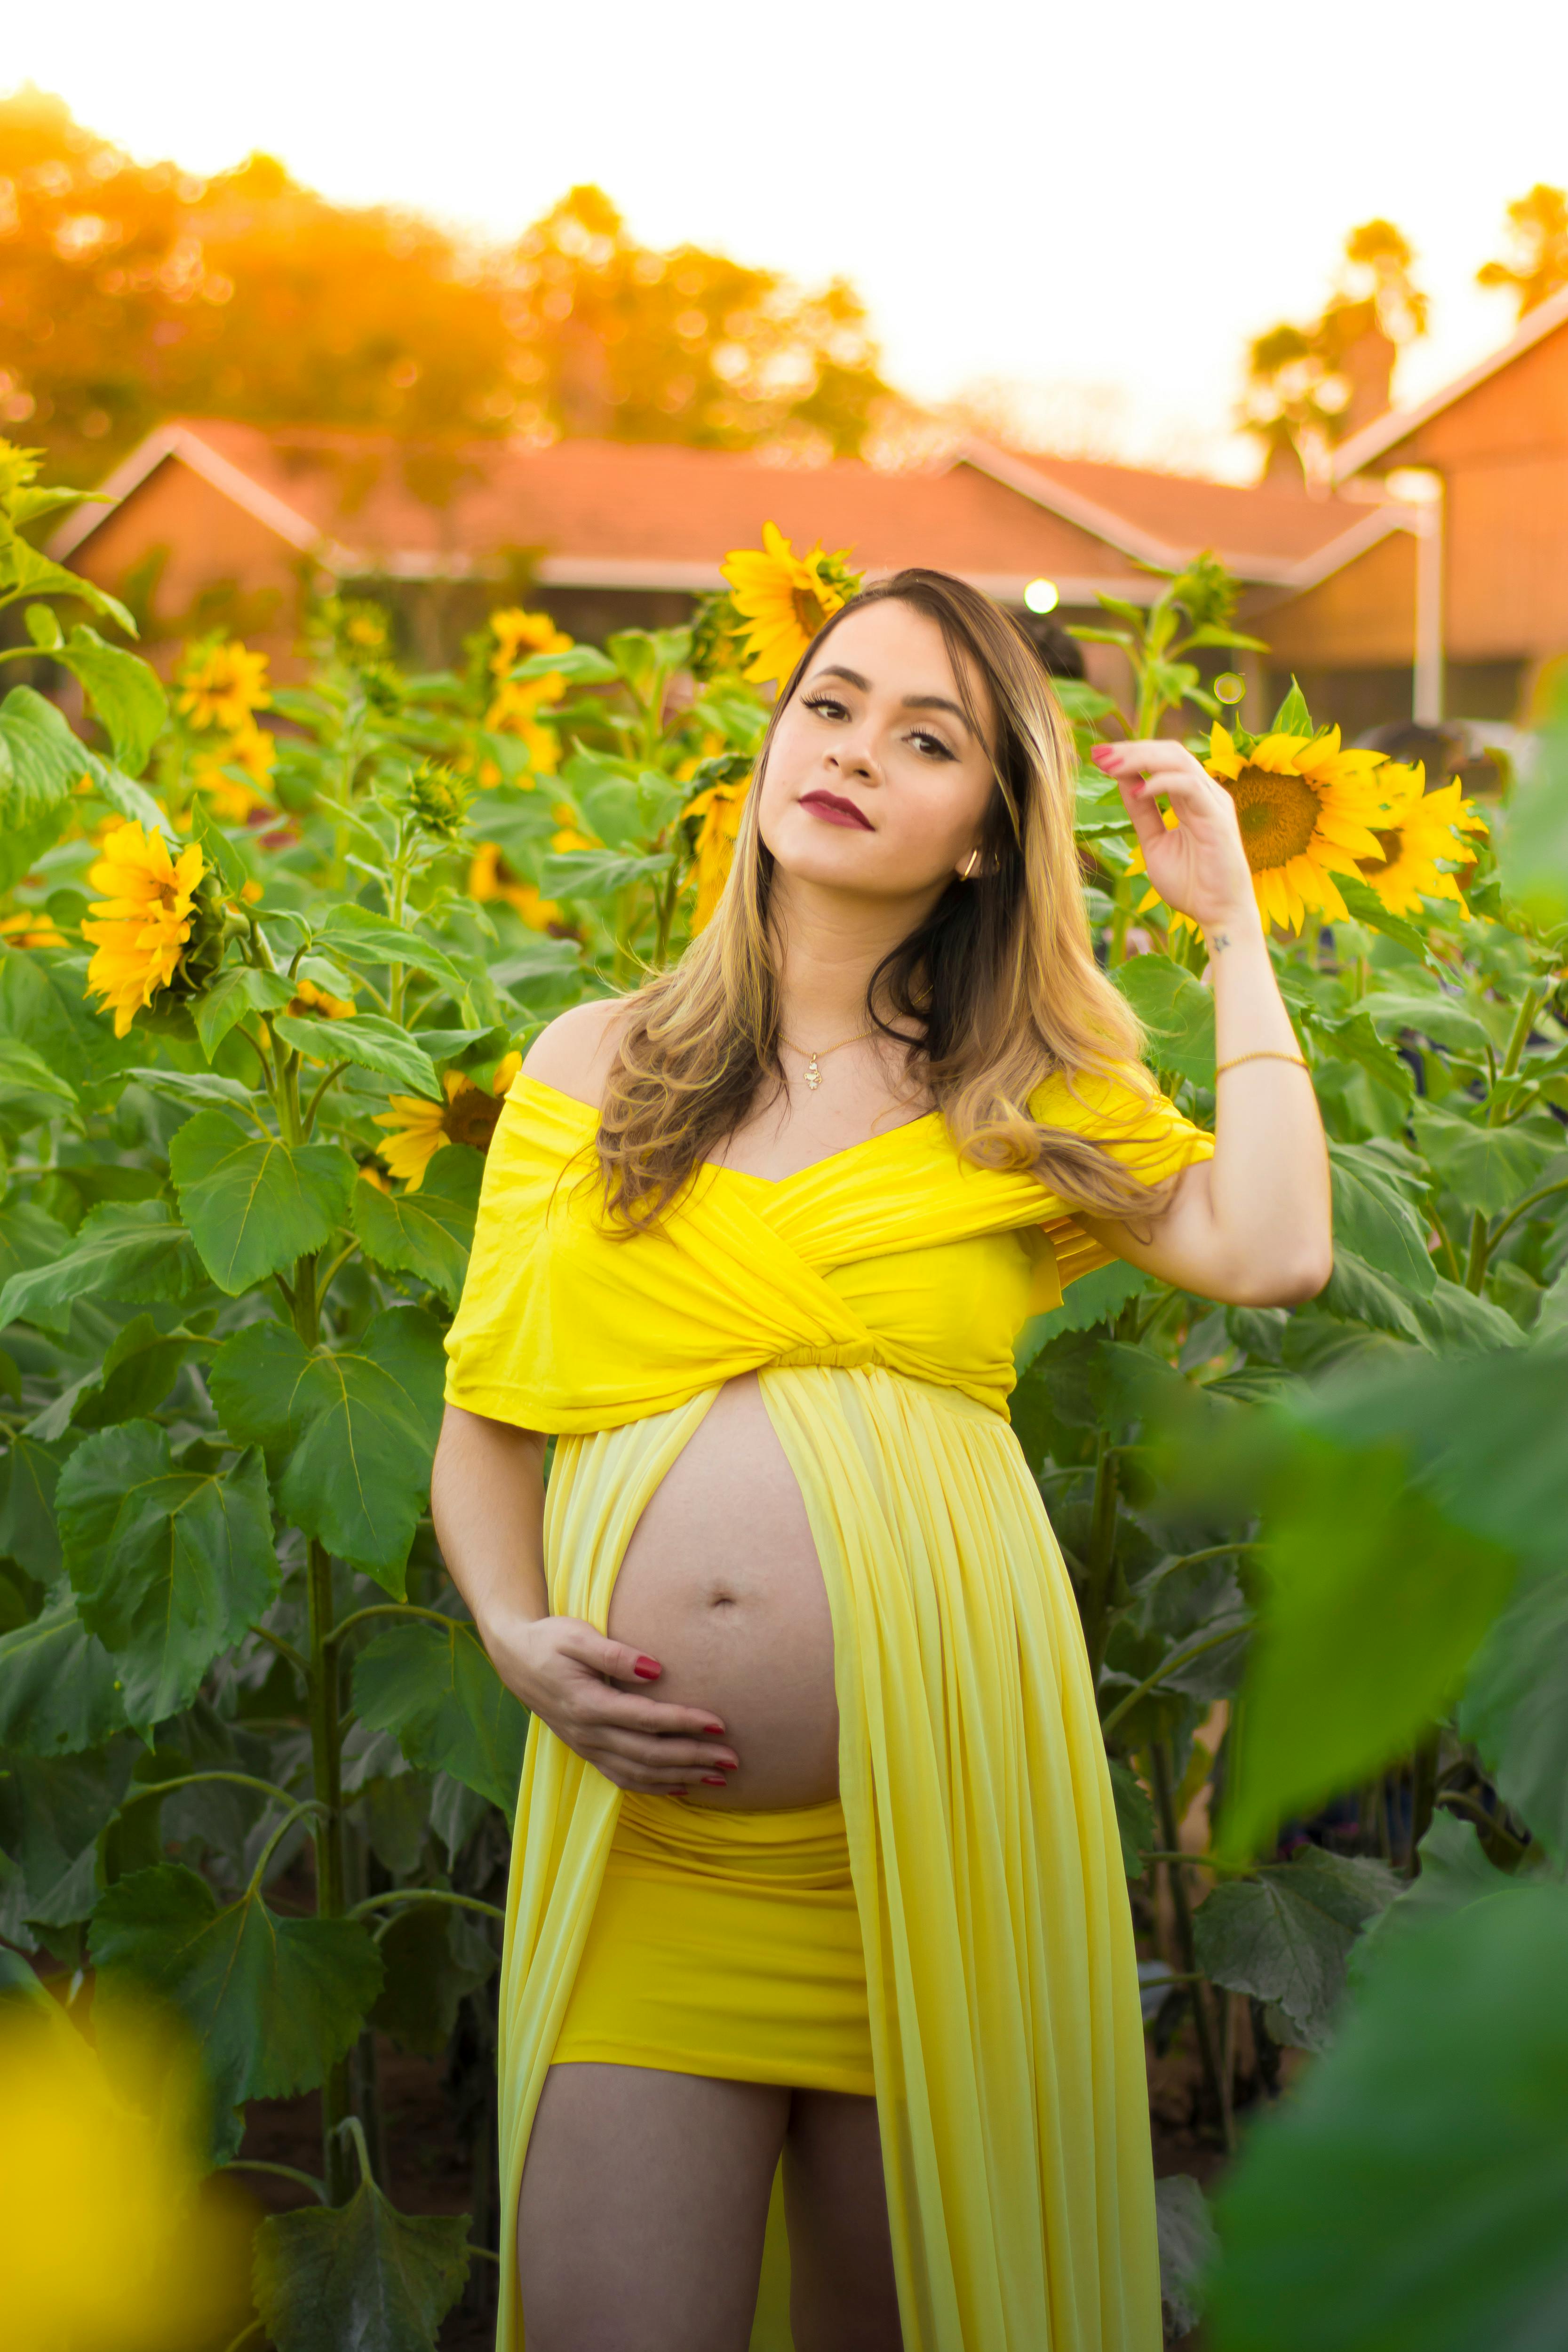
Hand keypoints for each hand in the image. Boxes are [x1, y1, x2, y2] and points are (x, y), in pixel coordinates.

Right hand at [485, 1609, 737, 1793]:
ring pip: (640, 1772)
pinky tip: (682, 1787)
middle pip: (650, 1753)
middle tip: (732, 1759)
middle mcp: (589, 1733)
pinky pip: (624, 1777)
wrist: (515, 1659)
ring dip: (681, 1777)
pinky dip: (655, 1787)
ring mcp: (587, 1747)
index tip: (719, 1723)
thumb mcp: (578, 1636)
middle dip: (694, 1758)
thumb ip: (615, 1655)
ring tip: (718, 1778)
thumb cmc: (550, 1641)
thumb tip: (655, 1669)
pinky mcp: (587, 1751)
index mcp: (588, 1704)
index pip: (647, 1719)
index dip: (685, 1723)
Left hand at [1092, 740, 1260, 938]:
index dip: (1130, 754)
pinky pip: (1189, 786)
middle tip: (1098, 753)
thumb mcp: (1154, 842)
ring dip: (1140, 759)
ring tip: (1109, 766)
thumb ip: (1142, 813)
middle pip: (1169, 752)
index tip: (1097, 756)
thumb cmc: (1191, 884)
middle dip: (1131, 750)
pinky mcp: (1218, 816)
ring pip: (1179, 761)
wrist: (1219, 915)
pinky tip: (1136, 791)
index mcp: (1191, 797)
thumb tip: (1123, 782)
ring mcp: (1214, 802)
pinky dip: (1160, 783)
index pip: (1161, 760)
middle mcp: (1205, 793)